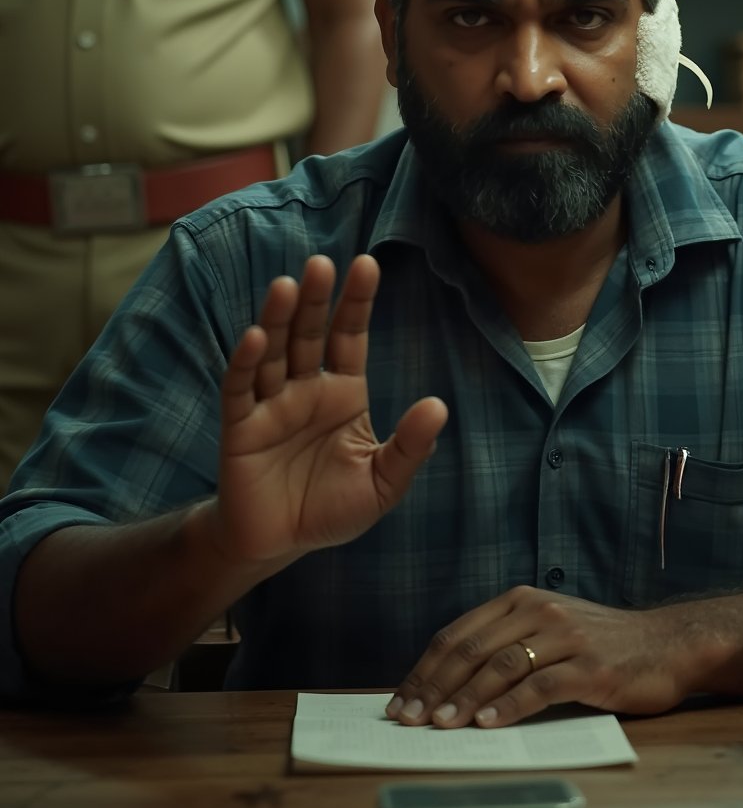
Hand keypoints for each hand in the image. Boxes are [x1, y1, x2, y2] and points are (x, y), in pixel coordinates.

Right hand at [211, 253, 446, 568]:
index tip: (367, 264)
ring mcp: (270, 404)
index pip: (350, 336)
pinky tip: (255, 337)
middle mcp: (305, 388)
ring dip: (277, 319)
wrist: (280, 544)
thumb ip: (410, 447)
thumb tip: (439, 406)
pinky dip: (245, 362)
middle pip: (308, 334)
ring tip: (286, 285)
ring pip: (273, 352)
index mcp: (343, 392)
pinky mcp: (239, 427)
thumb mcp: (383, 483)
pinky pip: (240, 389)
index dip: (357, 302)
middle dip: (315, 299)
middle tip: (322, 263)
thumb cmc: (332, 508)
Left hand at [386, 586, 707, 728]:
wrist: (668, 644)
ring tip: (440, 725)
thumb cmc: (602, 645)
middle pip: (472, 650)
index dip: (424, 670)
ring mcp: (566, 636)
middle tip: (408, 720)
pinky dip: (510, 706)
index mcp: (520, 600)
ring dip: (465, 698)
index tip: (400, 702)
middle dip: (433, 687)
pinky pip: (541, 686)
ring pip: (501, 666)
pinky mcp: (590, 666)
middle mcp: (539, 611)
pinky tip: (489, 724)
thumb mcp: (548, 632)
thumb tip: (447, 688)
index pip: (458, 635)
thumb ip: (506, 647)